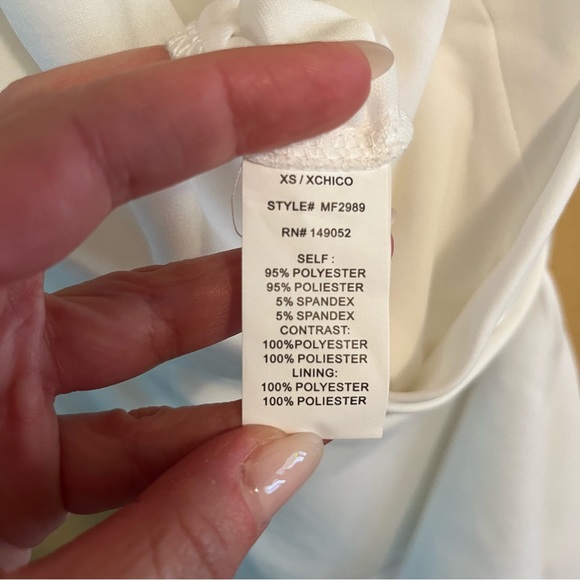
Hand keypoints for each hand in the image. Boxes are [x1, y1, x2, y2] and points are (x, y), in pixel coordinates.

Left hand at [0, 43, 370, 576]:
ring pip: (128, 301)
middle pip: (102, 176)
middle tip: (329, 157)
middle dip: (233, 151)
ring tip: (322, 301)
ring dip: (234, 301)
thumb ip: (159, 546)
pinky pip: (115, 397)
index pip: (81, 141)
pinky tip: (253, 435)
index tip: (328, 84)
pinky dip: (190, 415)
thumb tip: (282, 459)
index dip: (220, 99)